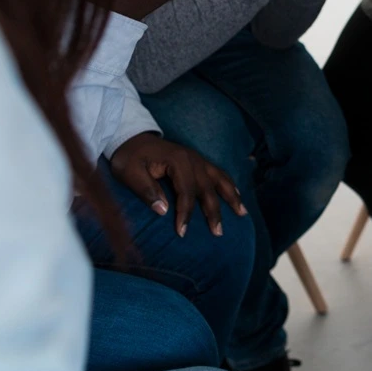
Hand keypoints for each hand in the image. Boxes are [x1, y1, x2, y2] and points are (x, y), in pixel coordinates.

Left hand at [109, 132, 247, 236]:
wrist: (131, 137)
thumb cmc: (129, 157)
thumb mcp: (129, 172)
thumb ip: (146, 190)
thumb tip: (163, 210)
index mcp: (177, 161)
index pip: (186, 192)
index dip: (186, 213)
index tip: (182, 232)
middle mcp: (192, 159)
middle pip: (208, 188)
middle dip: (214, 211)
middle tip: (218, 233)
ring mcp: (197, 159)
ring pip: (220, 178)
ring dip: (231, 196)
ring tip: (242, 213)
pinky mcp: (197, 161)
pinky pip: (218, 173)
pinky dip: (229, 184)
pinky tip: (236, 194)